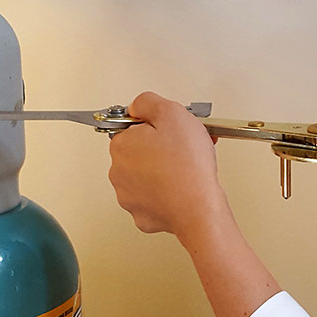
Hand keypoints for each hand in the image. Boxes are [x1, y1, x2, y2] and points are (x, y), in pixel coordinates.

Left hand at [107, 91, 230, 246]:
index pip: (132, 127)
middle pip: (139, 151)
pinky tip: (181, 188)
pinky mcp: (142, 215)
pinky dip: (166, 194)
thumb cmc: (187, 165)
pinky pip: (153, 198)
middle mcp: (118, 171)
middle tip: (183, 149)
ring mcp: (128, 196)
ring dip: (162, 170)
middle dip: (160, 148)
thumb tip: (137, 107)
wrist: (198, 207)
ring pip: (145, 176)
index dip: (156, 126)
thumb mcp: (171, 112)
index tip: (171, 131)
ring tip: (186, 169)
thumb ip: (147, 102)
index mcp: (121, 145)